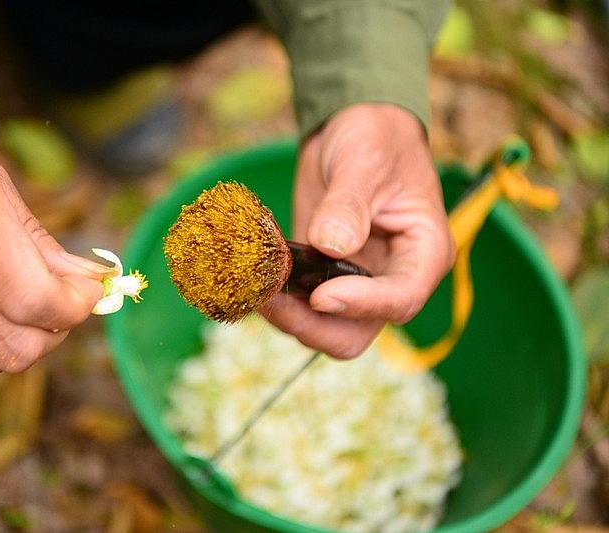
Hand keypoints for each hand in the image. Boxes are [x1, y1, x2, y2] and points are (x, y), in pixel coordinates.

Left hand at [260, 104, 454, 358]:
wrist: (352, 130)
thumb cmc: (375, 139)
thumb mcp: (363, 161)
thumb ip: (348, 204)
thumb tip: (330, 245)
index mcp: (423, 254)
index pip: (401, 298)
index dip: (362, 304)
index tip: (320, 295)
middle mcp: (391, 279)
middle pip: (357, 333)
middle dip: (313, 325)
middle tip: (274, 299)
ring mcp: (355, 284)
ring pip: (323, 329)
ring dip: (288, 317)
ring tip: (256, 285)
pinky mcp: (322, 278)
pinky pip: (300, 307)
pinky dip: (277, 301)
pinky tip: (254, 279)